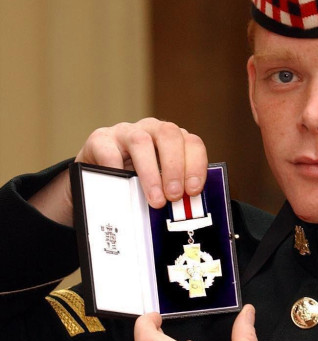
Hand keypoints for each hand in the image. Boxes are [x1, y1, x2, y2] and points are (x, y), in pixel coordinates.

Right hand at [75, 118, 206, 207]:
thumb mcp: (159, 182)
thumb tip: (187, 211)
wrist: (97, 176)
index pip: (191, 142)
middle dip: (174, 167)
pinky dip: (116, 169)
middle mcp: (150, 129)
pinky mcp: (100, 140)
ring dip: (150, 173)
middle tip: (174, 196)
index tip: (193, 190)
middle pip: (169, 134)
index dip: (196, 165)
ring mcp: (124, 132)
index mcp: (171, 138)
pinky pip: (109, 150)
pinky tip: (121, 188)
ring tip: (155, 199)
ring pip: (140, 141)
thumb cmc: (134, 180)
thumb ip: (173, 189)